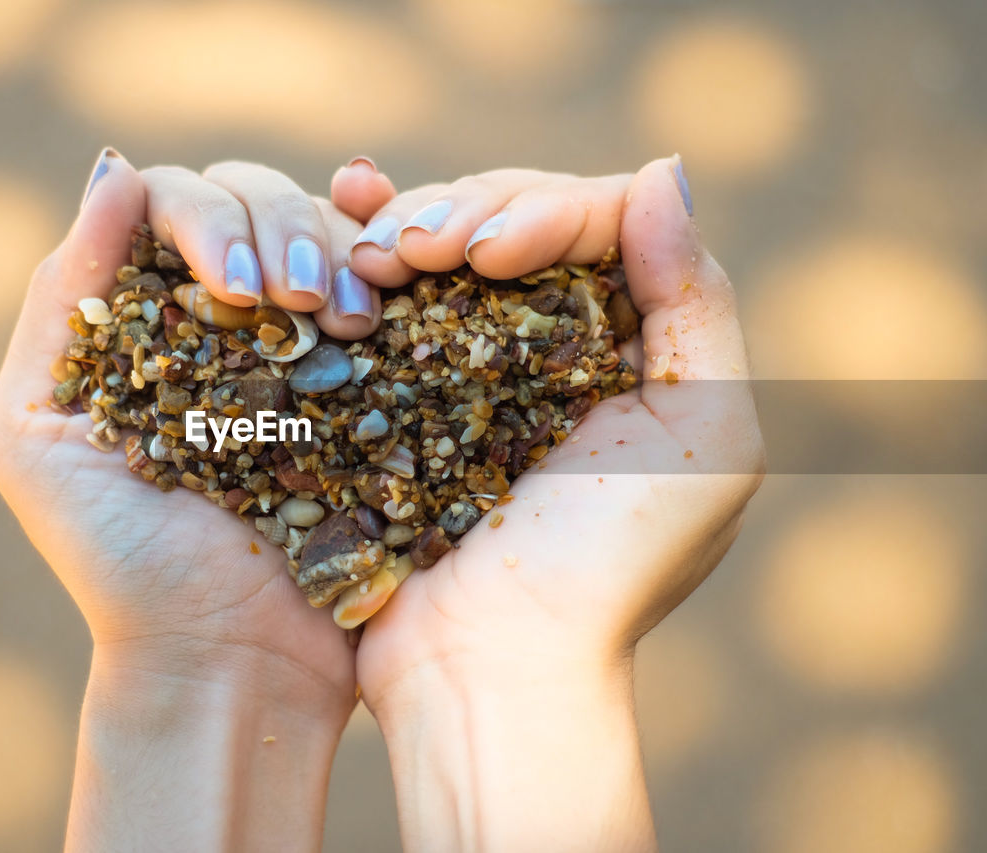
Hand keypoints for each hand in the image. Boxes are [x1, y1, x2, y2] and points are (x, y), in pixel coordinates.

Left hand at [0, 151, 387, 850]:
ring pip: (323, 230)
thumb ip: (60, 305)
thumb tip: (113, 171)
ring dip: (335, 249)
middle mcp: (221, 315)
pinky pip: (386, 288)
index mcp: (143, 316)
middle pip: (252, 200)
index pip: (172, 204)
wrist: (231, 656)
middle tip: (292, 305)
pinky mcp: (368, 375)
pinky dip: (389, 264)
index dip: (205, 219)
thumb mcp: (37, 436)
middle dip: (277, 229)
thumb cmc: (119, 561)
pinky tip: (387, 289)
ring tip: (343, 317)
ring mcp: (301, 341)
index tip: (231, 291)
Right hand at [337, 157, 764, 850]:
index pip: (593, 223)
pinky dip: (360, 251)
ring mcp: (469, 363)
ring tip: (371, 255)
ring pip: (442, 248)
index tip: (487, 253)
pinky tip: (344, 226)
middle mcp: (553, 340)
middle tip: (412, 247)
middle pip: (512, 220)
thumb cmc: (609, 565)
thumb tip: (662, 168)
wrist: (488, 666)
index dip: (539, 212)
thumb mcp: (705, 435)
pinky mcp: (400, 391)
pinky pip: (385, 298)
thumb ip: (699, 300)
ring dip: (404, 229)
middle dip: (462, 214)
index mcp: (633, 341)